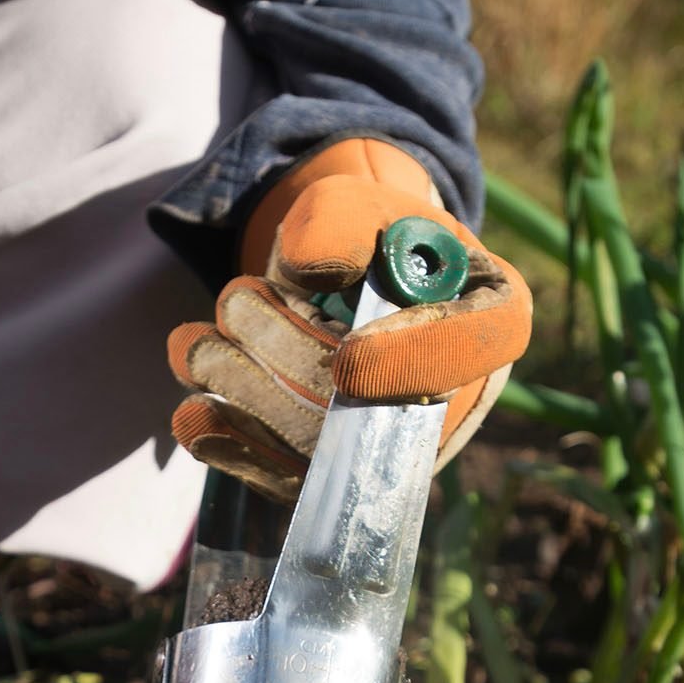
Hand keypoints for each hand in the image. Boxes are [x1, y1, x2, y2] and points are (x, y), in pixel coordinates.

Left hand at [167, 139, 531, 501]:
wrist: (339, 284)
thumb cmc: (364, 238)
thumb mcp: (357, 202)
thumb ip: (338, 220)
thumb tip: (305, 267)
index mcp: (489, 314)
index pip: (479, 343)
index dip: (413, 360)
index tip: (347, 357)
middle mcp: (454, 394)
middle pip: (373, 403)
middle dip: (283, 351)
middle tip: (236, 298)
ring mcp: (395, 447)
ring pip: (318, 445)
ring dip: (242, 387)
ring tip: (200, 340)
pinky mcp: (337, 478)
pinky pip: (284, 480)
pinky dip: (230, 443)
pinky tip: (194, 410)